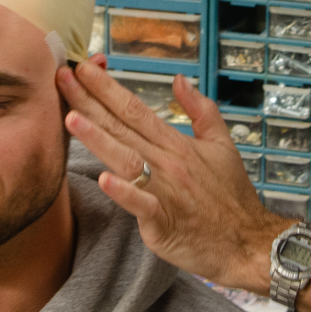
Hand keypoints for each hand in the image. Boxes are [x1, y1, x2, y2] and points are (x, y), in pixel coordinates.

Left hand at [56, 59, 286, 288]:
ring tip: (71, 118)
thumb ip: (201, 110)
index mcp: (177, 144)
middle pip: (122, 127)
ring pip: (125, 159)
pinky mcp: (163, 221)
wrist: (247, 243)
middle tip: (63, 77)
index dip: (107, 88)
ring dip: (97, 138)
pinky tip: (103, 180)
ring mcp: (165, 191)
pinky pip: (141, 204)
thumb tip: (180, 81)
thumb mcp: (223, 145)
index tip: (83, 68)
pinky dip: (123, 192)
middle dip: (89, 101)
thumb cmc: (231, 199)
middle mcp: (168, 162)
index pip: (135, 109)